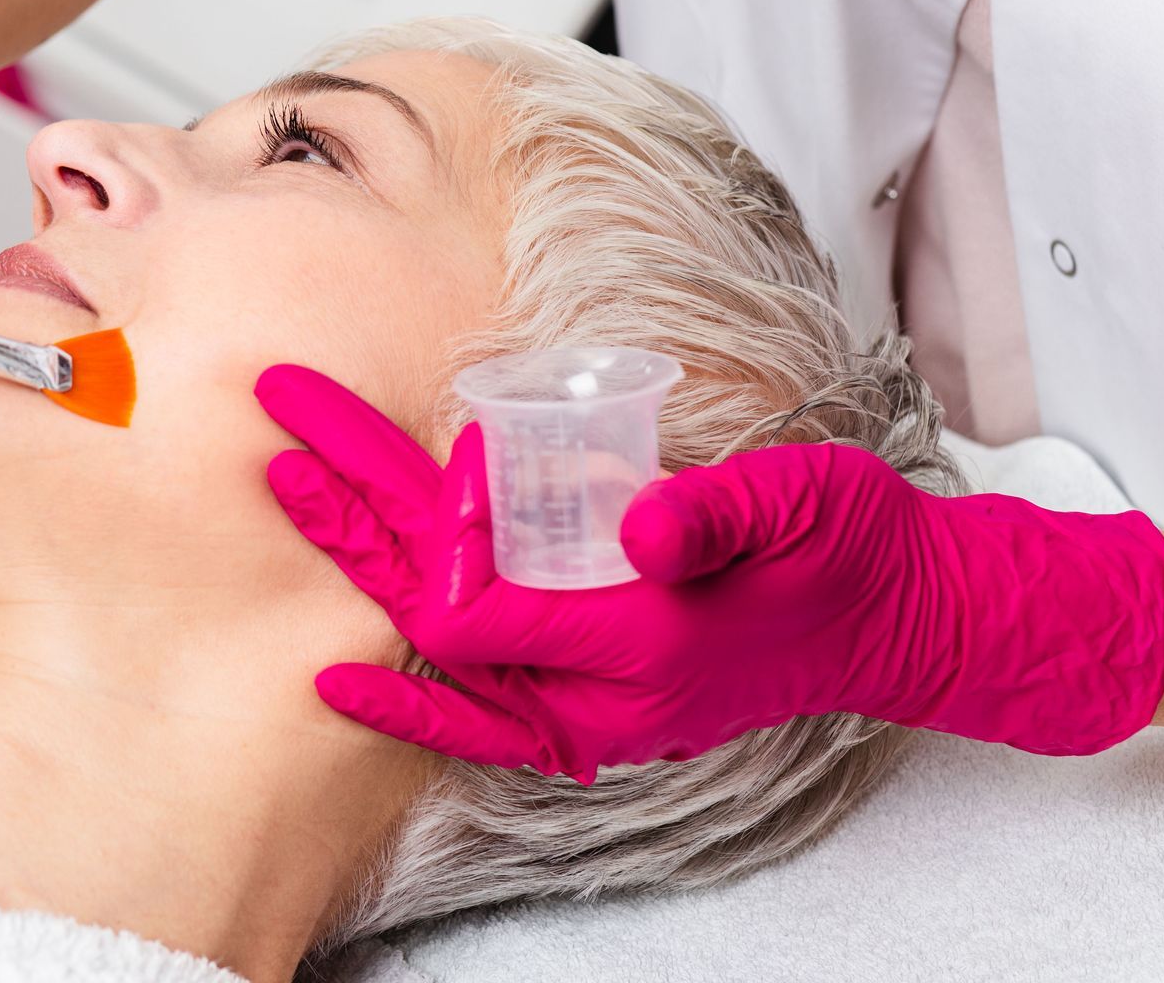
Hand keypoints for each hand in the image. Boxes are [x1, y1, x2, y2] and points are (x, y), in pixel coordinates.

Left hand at [256, 364, 1163, 780]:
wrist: (890, 624)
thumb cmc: (845, 552)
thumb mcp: (802, 508)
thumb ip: (721, 517)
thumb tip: (647, 526)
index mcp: (640, 648)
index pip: (479, 612)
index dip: (425, 535)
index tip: (399, 450)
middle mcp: (598, 697)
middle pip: (435, 621)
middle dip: (350, 530)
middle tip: (273, 453)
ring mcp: (590, 712)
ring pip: (443, 655)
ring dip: (366, 571)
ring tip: (293, 491)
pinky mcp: (591, 700)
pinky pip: (478, 709)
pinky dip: (409, 694)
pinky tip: (342, 672)